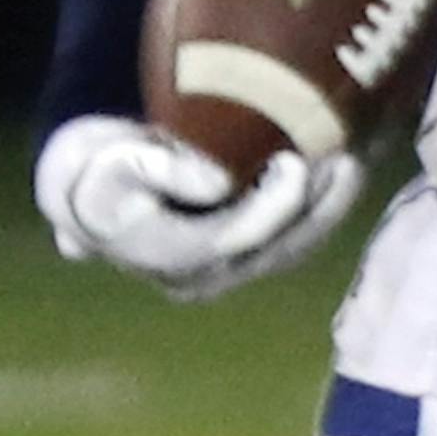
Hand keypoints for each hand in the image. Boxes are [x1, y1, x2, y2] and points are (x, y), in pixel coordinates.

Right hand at [33, 115, 364, 301]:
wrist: (85, 190)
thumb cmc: (94, 171)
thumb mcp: (108, 162)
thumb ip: (158, 168)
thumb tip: (217, 182)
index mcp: (169, 257)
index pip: (233, 237)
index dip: (271, 205)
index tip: (294, 162)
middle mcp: (202, 276)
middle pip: (274, 248)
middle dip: (315, 206)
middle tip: (343, 159)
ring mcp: (227, 271)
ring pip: (291, 247)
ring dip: (327, 208)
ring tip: (351, 163)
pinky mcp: (246, 255)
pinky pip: (293, 238)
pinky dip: (321, 209)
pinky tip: (343, 173)